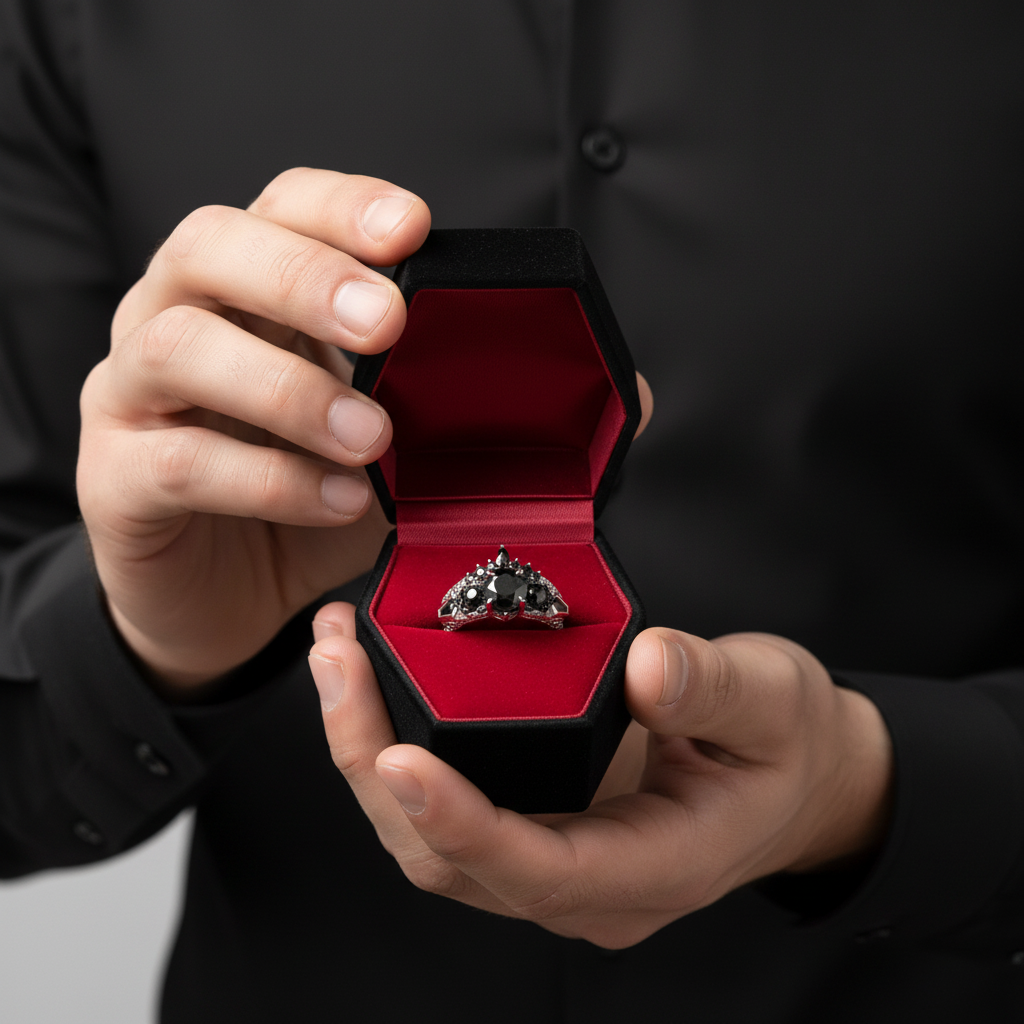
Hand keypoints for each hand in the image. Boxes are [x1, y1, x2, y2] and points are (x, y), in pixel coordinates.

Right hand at [78, 168, 430, 691]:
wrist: (224, 598)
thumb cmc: (298, 502)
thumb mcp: (366, 437)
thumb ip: (403, 397)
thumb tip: (474, 374)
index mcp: (241, 293)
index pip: (278, 209)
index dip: (341, 207)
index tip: (412, 228)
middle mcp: (170, 321)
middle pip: (207, 247)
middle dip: (305, 276)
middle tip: (385, 321)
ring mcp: (129, 398)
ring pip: (177, 347)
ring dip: (288, 388)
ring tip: (369, 436)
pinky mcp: (114, 479)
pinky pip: (181, 462)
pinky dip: (271, 480)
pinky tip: (339, 500)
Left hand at [309, 612, 891, 947]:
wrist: (791, 776)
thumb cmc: (785, 747)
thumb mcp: (774, 702)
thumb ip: (716, 687)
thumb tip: (649, 665)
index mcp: (650, 868)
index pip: (536, 868)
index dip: (461, 822)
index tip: (401, 757)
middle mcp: (584, 884)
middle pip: (449, 858)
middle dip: (376, 768)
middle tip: (338, 664)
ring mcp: (549, 859)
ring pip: (426, 840)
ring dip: (367, 755)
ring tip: (335, 657)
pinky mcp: (529, 824)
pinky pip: (439, 806)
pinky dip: (392, 747)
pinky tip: (370, 679)